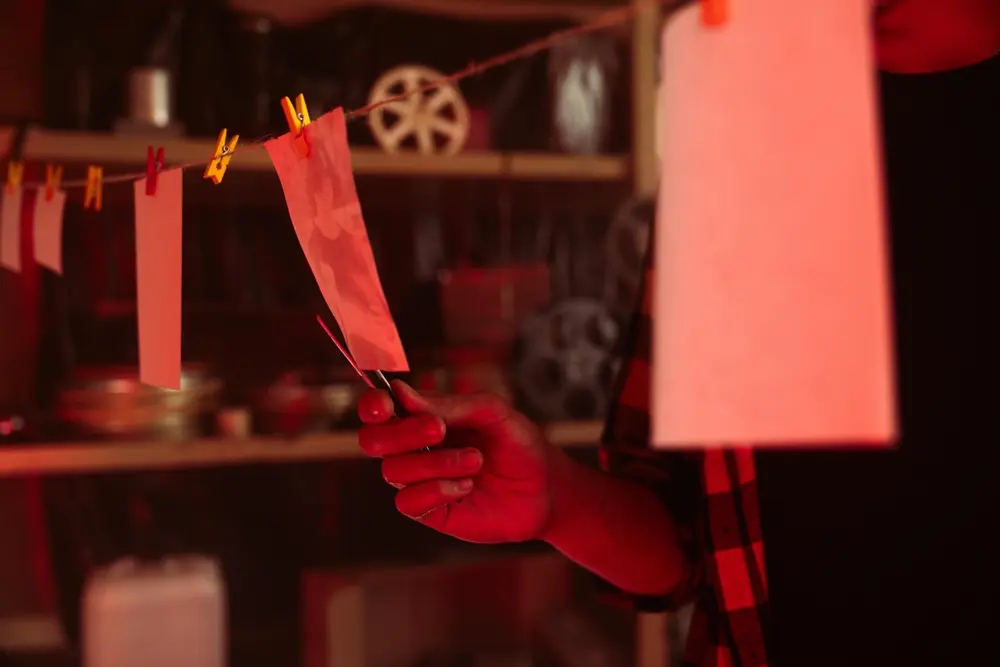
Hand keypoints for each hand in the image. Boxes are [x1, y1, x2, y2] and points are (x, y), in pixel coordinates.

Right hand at [357, 381, 560, 542]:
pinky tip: (466, 487)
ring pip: (393, 471)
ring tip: (475, 461)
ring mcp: (420, 481)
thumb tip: (401, 393)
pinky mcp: (430, 512)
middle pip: (373, 441)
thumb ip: (449, 404)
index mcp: (423, 418)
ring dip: (435, 462)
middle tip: (440, 428)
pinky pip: (408, 502)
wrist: (547, 489)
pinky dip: (436, 490)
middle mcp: (414, 449)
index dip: (372, 406)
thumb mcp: (492, 413)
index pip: (379, 410)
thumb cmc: (519, 444)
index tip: (386, 405)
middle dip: (403, 433)